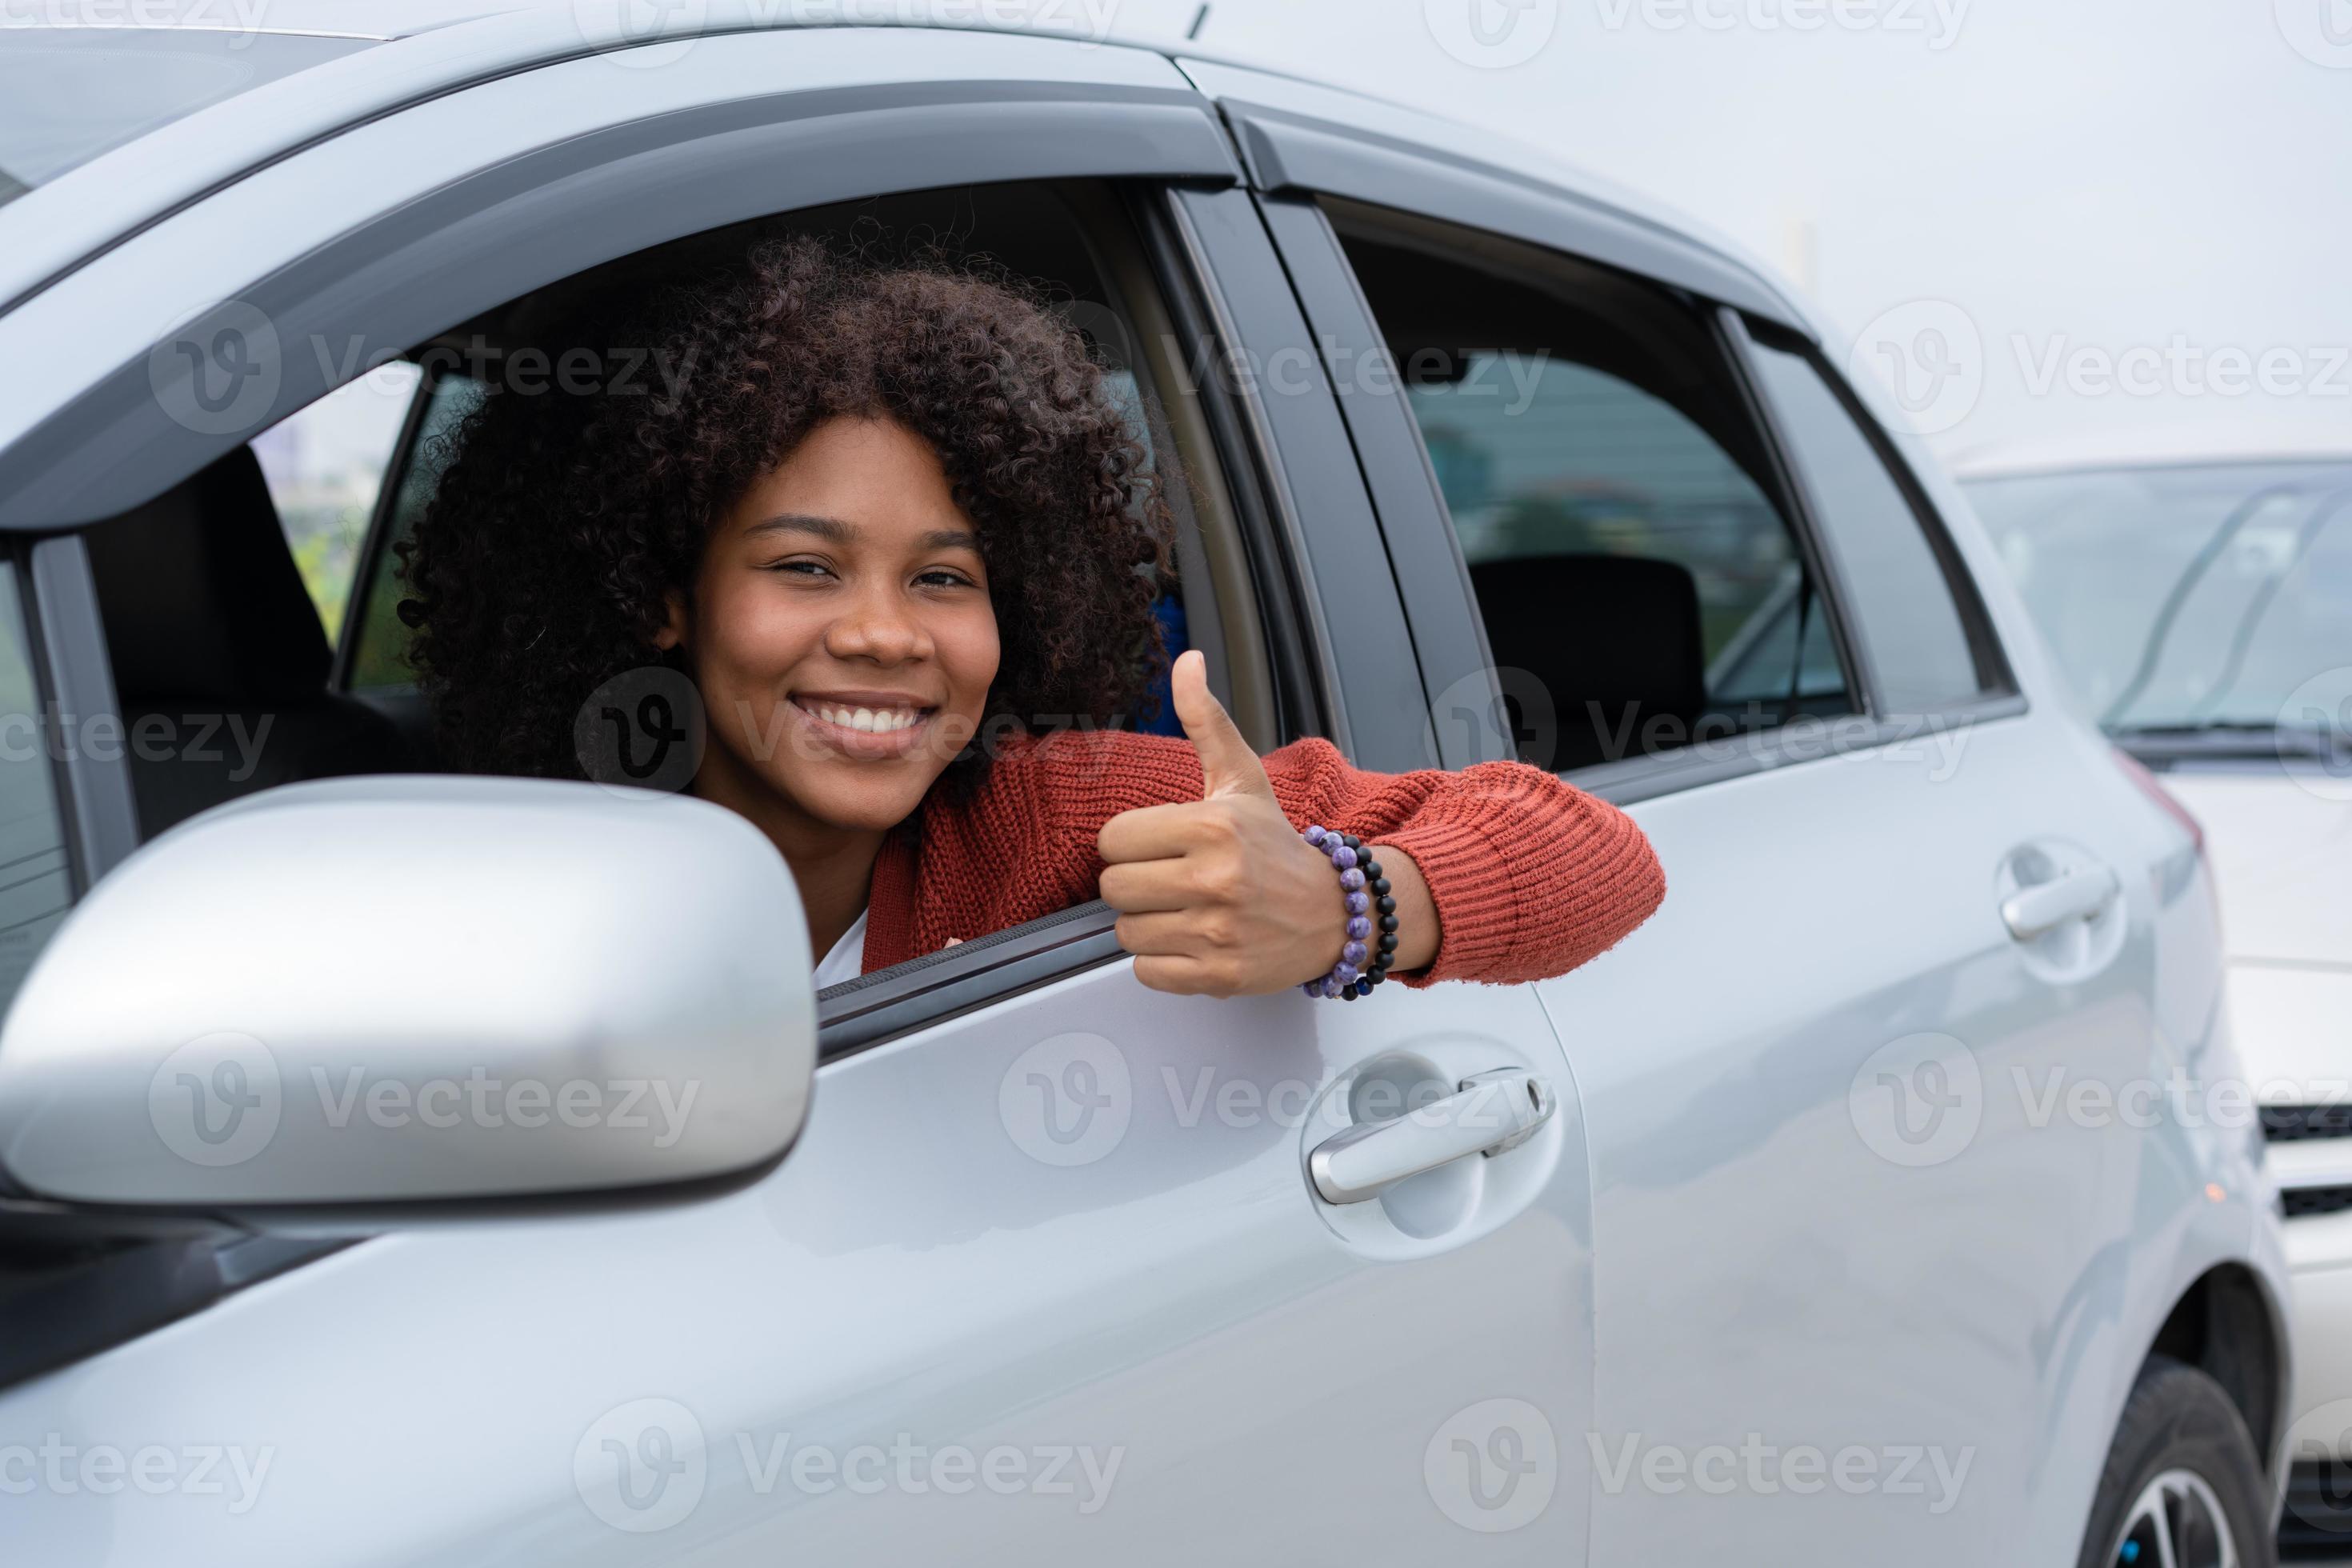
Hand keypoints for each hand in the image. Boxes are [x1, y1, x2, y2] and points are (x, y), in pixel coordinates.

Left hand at [1097, 651, 1356, 995]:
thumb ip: (1205, 721)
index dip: (1130, 843)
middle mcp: (1215, 879)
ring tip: (1185, 910)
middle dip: (1135, 884)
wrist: (1336, 911)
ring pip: (1126, 932)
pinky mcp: (1220, 976)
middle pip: (1113, 888)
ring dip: (1148, 924)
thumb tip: (1187, 660)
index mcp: (1212, 825)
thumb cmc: (1276, 845)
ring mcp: (1218, 931)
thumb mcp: (1241, 778)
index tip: (1158, 845)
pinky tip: (1193, 939)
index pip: (1112, 840)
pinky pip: (1146, 972)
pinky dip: (1162, 961)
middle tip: (1170, 879)